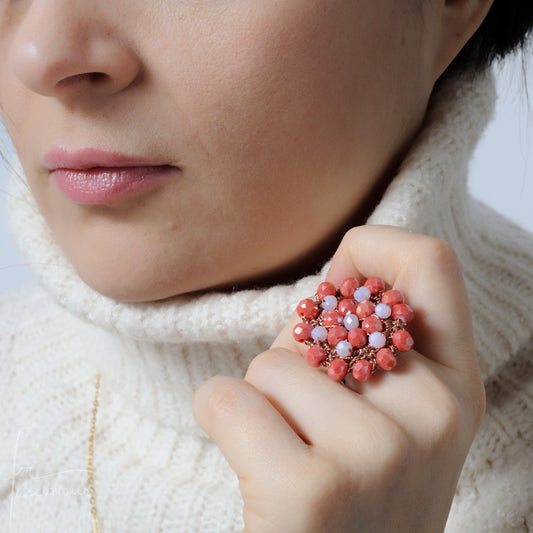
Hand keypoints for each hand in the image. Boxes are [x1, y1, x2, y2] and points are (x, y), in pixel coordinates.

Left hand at [193, 225, 485, 532]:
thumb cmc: (353, 494)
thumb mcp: (388, 415)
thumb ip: (366, 341)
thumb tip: (335, 276)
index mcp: (455, 387)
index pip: (429, 260)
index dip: (370, 249)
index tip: (335, 285)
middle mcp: (433, 416)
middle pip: (323, 316)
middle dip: (298, 357)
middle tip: (310, 419)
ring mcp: (377, 455)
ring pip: (269, 364)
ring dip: (262, 401)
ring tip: (290, 452)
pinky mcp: (309, 490)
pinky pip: (226, 399)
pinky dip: (220, 419)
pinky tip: (254, 465)